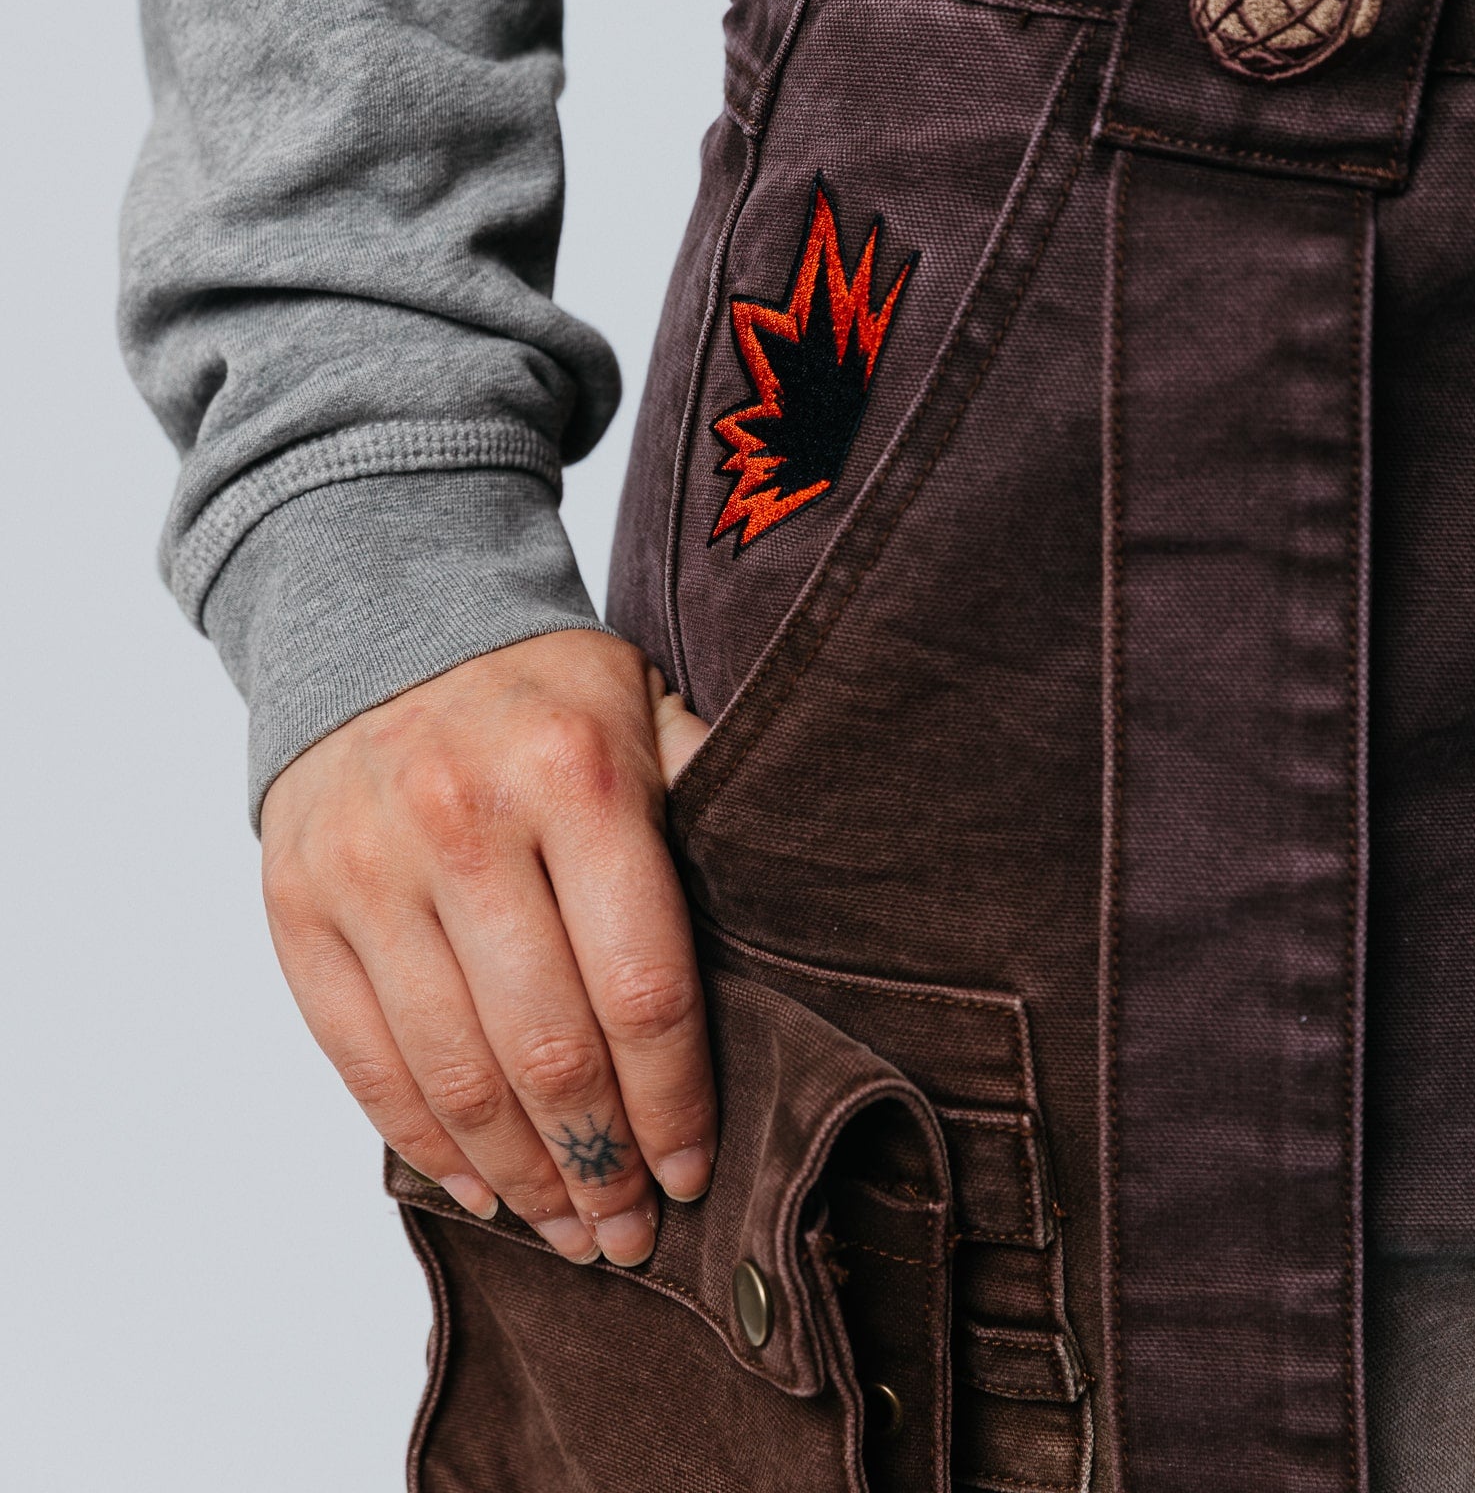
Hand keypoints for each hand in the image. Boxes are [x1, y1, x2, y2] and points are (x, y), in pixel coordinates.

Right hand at [260, 630, 711, 1267]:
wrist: (379, 621)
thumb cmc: (542, 693)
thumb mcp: (643, 708)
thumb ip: (707, 801)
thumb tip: (800, 904)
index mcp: (573, 774)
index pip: (641, 984)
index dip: (675, 1101)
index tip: (696, 1168)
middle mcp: (462, 820)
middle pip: (547, 1049)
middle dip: (602, 1164)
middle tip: (634, 1232)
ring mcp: (367, 867)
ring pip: (453, 1073)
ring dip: (520, 1176)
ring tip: (569, 1230)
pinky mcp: (295, 903)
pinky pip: (361, 1059)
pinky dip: (424, 1142)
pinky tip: (480, 1185)